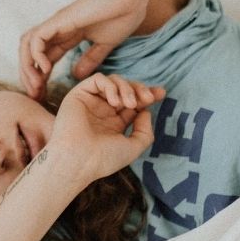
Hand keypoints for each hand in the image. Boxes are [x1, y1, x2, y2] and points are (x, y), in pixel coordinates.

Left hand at [19, 0, 149, 99]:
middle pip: (31, 53)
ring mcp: (57, 24)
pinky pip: (36, 38)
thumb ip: (91, 58)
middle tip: (36, 96)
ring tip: (36, 86)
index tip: (43, 96)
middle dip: (29, 76)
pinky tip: (45, 69)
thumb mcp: (104, 44)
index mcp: (68, 35)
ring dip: (27, 67)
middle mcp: (58, 29)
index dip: (41, 78)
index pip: (46, 58)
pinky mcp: (60, 20)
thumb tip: (76, 74)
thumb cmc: (122, 15)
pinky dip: (35, 54)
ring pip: (28, 45)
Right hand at [49, 74, 164, 183]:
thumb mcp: (133, 148)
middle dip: (140, 89)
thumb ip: (144, 131)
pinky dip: (110, 86)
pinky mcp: (79, 95)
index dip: (147, 95)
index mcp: (114, 123)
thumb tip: (145, 111)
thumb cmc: (103, 159)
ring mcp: (91, 102)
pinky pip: (98, 79)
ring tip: (130, 104)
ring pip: (113, 81)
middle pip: (126, 88)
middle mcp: (102, 111)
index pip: (133, 103)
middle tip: (148, 98)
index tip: (161, 94)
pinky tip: (114, 102)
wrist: (78, 161)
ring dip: (127, 88)